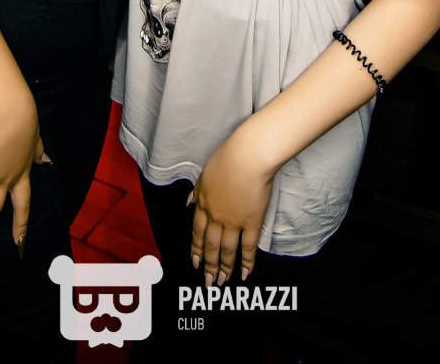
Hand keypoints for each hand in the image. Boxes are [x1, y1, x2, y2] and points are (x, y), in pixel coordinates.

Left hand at [190, 127, 273, 284]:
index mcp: (203, 202)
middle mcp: (216, 216)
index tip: (196, 263)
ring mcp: (234, 221)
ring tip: (223, 282)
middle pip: (211, 245)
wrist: (247, 157)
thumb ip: (197, 191)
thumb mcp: (205, 173)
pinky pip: (248, 246)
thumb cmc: (227, 158)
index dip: (197, 249)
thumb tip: (188, 202)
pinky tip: (246, 273)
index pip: (197, 232)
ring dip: (224, 268)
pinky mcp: (252, 222)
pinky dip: (247, 261)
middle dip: (208, 266)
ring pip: (227, 250)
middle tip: (208, 282)